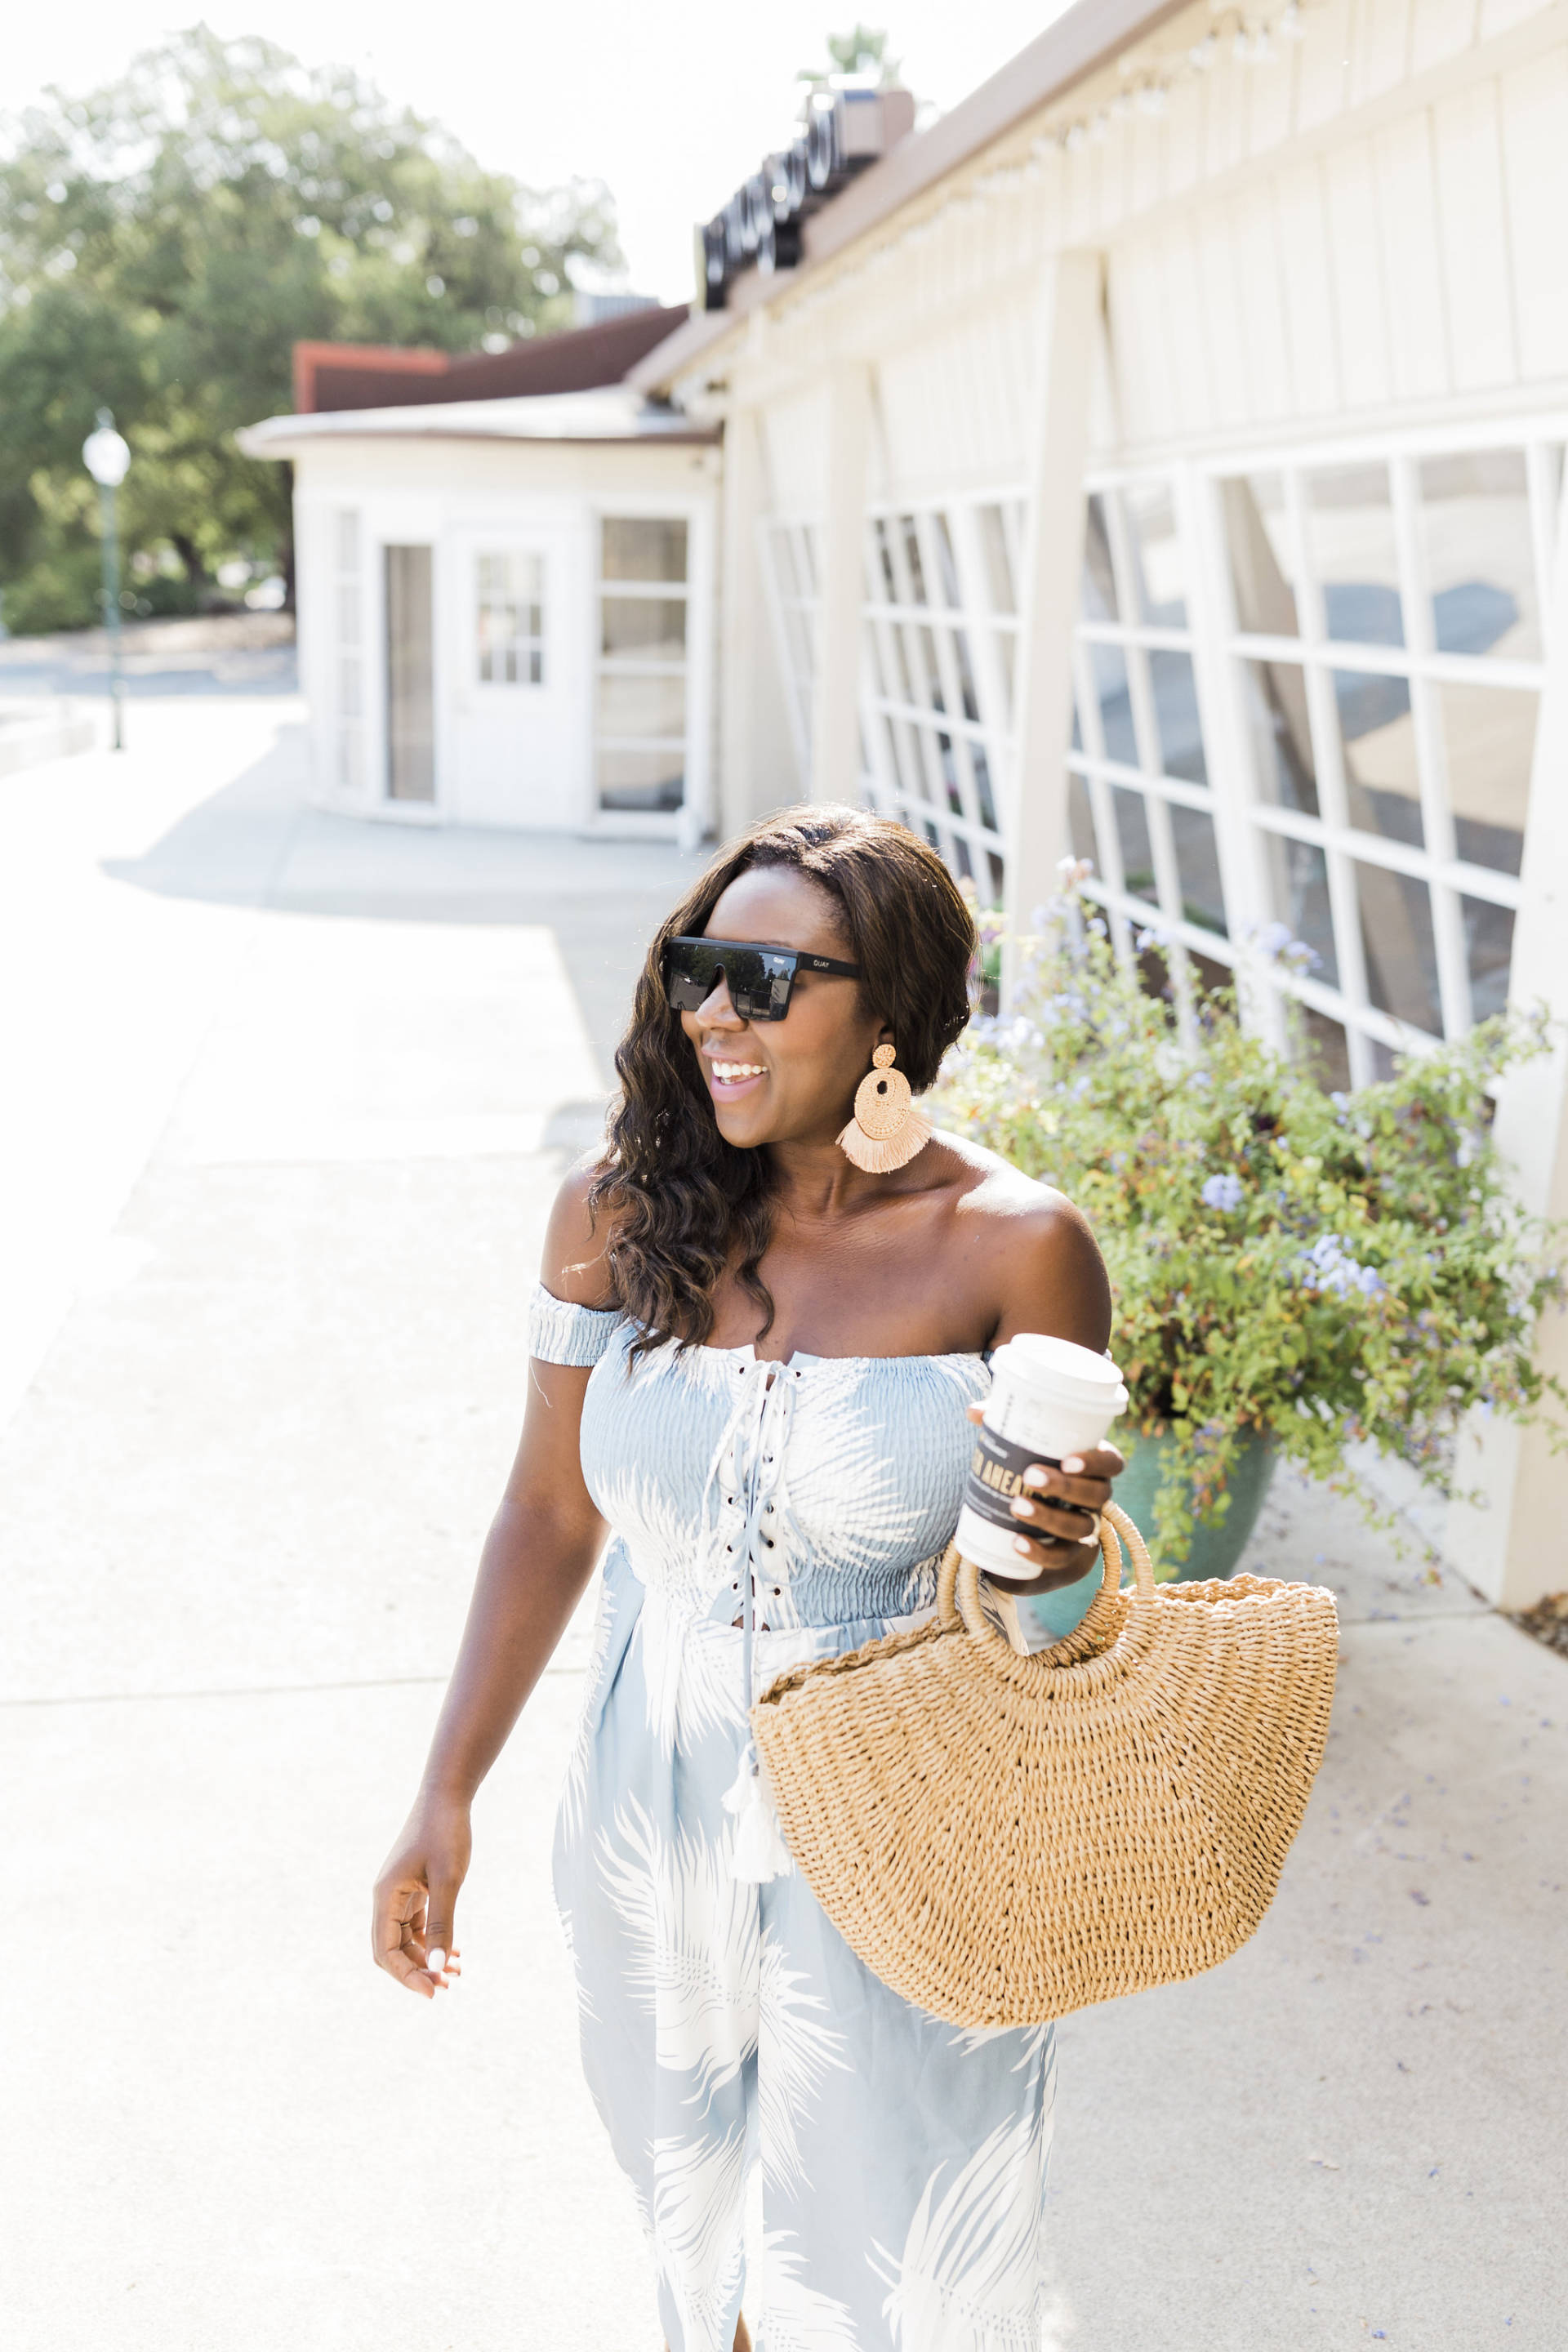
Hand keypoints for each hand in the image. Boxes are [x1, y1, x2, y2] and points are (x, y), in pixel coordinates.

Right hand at [372, 1793, 471, 1999]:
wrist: (447, 1796)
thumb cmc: (446, 1832)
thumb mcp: (448, 1880)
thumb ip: (441, 1924)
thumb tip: (434, 1968)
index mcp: (385, 1896)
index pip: (385, 1951)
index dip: (406, 1976)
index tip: (433, 1991)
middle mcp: (386, 1898)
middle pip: (391, 1950)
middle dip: (416, 1971)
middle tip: (446, 1985)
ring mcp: (398, 1893)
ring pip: (405, 1939)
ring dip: (426, 1958)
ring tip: (456, 1972)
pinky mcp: (412, 1888)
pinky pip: (416, 1924)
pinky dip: (432, 1940)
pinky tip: (454, 1951)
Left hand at [964, 1404, 1124, 1593]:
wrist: (1033, 1524)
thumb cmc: (1035, 1471)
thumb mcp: (1024, 1447)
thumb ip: (1005, 1427)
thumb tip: (974, 1412)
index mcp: (1093, 1467)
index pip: (1112, 1463)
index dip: (1096, 1462)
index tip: (1068, 1459)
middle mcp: (1096, 1499)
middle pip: (1096, 1495)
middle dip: (1065, 1486)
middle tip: (1031, 1476)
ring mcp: (1085, 1528)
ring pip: (1079, 1527)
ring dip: (1049, 1517)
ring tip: (1017, 1505)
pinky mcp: (1068, 1555)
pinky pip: (1060, 1557)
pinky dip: (1039, 1552)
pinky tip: (1016, 1542)